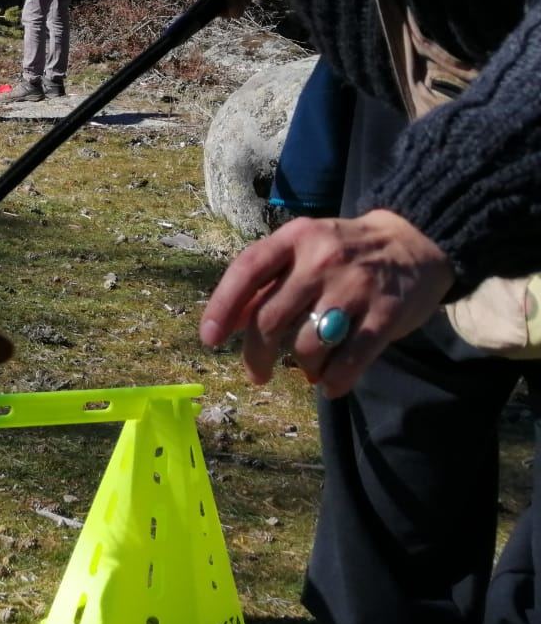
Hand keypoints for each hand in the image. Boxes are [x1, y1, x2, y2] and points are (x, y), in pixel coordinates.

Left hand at [200, 210, 453, 397]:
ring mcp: (355, 287)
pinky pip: (349, 361)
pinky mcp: (386, 315)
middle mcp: (321, 259)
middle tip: (257, 373)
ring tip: (308, 370)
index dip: (222, 307)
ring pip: (307, 345)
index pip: (246, 271)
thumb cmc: (343, 252)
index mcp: (294, 238)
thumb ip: (266, 280)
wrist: (414, 242)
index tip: (209, 339)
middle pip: (271, 319)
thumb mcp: (301, 249)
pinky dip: (334, 382)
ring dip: (301, 368)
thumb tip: (229, 320)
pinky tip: (330, 385)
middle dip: (256, 355)